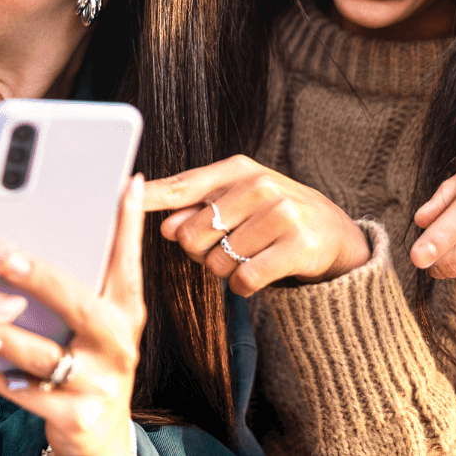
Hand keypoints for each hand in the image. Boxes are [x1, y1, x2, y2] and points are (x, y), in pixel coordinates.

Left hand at [0, 176, 147, 455]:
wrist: (99, 436)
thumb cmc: (89, 360)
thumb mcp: (99, 319)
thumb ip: (82, 275)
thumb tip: (62, 216)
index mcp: (125, 311)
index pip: (128, 261)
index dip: (127, 222)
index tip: (123, 183)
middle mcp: (119, 343)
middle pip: (79, 305)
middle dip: (42, 279)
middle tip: (6, 256)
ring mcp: (99, 381)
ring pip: (42, 352)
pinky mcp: (75, 414)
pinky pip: (23, 390)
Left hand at [144, 155, 370, 294]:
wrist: (334, 234)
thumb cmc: (272, 216)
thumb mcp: (237, 202)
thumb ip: (197, 210)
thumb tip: (166, 228)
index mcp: (237, 169)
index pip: (182, 186)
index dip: (149, 196)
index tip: (121, 193)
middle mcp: (259, 185)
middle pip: (192, 235)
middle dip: (201, 251)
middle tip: (228, 246)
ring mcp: (281, 213)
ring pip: (217, 261)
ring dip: (225, 270)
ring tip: (250, 255)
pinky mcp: (298, 246)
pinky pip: (244, 279)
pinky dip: (244, 286)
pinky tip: (260, 273)